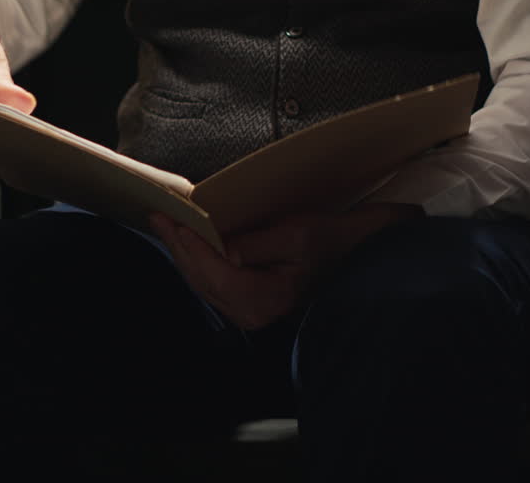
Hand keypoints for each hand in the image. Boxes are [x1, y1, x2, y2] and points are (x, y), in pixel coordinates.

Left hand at [149, 203, 420, 330]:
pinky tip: (195, 243)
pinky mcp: (258, 303)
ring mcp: (255, 311)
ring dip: (187, 255)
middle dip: (178, 248)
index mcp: (265, 299)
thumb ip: (254, 244)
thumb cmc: (341, 243)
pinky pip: (218, 283)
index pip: (210, 270)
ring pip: (206, 283)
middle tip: (158, 217)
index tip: (165, 216)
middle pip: (201, 280)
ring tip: (170, 227)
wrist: (371, 257)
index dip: (184, 242)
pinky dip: (203, 262)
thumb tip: (218, 245)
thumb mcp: (298, 234)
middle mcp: (256, 313)